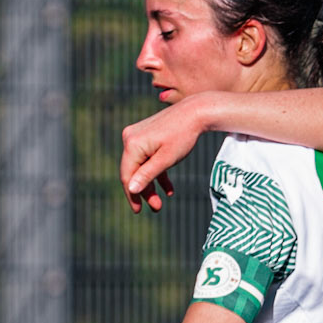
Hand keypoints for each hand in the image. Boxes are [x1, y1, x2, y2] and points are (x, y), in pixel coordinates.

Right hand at [120, 97, 210, 211]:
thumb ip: (147, 175)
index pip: (127, 175)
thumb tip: (131, 189)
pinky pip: (148, 158)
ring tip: (160, 202)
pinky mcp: (146, 135)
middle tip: (156, 208)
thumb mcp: (166, 159)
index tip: (138, 211)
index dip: (132, 195)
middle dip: (144, 191)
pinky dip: (157, 172)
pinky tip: (168, 189)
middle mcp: (130, 138)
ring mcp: (137, 136)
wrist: (196, 111)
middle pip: (133, 171)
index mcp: (132, 144)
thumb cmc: (183, 136)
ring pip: (141, 166)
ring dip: (151, 184)